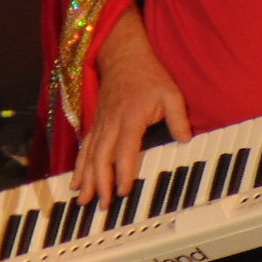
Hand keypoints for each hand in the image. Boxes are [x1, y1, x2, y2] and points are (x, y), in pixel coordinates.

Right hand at [71, 9, 190, 203]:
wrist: (123, 55)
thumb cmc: (149, 75)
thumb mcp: (171, 93)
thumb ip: (178, 117)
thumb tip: (185, 140)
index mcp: (131, 118)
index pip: (125, 150)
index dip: (123, 172)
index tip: (123, 191)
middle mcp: (111, 124)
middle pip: (102, 158)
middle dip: (101, 184)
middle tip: (103, 205)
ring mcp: (101, 124)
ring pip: (89, 156)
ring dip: (86, 180)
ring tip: (83, 200)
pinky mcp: (96, 124)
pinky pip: (85, 148)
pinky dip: (79, 167)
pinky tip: (75, 183)